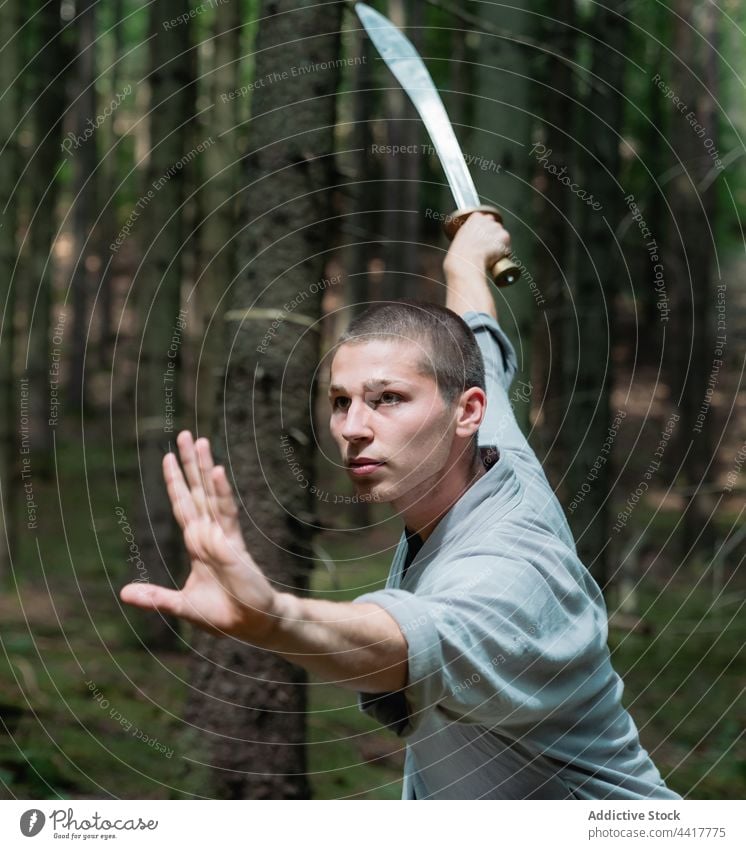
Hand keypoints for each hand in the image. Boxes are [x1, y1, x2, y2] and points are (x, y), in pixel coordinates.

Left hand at [119, 431, 278, 640]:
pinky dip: (221, 492)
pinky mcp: (234, 544)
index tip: (168, 457)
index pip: (183, 505)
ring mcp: (222, 536)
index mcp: (196, 543)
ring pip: (210, 494)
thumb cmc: (222, 614)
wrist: (252, 625)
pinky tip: (216, 472)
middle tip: (184, 434)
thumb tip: (124, 593)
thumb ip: (155, 597)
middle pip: (196, 490)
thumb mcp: (181, 606)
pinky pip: (226, 513)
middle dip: (189, 463)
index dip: (175, 482)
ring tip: (200, 440)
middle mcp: (208, 533)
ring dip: (204, 467)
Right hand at [443, 212, 511, 281]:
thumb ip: (470, 234)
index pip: (485, 219)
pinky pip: (508, 246)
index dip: (485, 230)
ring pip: (502, 236)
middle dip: (493, 236)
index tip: (482, 238)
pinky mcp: (504, 237)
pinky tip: (495, 257)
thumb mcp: (460, 239)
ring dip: (499, 244)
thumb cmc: (460, 255)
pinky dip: (504, 253)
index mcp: (475, 218)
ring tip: (490, 255)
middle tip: (487, 248)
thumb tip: (475, 241)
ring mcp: (497, 227)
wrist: (466, 262)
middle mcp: (487, 219)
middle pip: (495, 226)